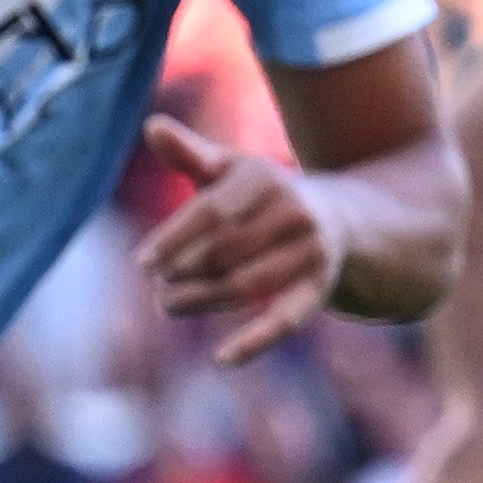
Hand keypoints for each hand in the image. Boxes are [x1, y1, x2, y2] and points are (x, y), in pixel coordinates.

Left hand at [131, 113, 344, 367]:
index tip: (142, 263)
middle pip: (225, 252)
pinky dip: (255, 341)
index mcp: (262, 179)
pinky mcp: (319, 288)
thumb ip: (189, 154)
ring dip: (203, 300)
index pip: (211, 211)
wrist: (340, 219)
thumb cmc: (263, 195)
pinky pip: (286, 319)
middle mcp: (291, 212)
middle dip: (185, 272)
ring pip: (246, 284)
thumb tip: (150, 123)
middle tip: (159, 285)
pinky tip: (221, 359)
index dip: (174, 238)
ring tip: (168, 305)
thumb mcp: (229, 170)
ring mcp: (309, 251)